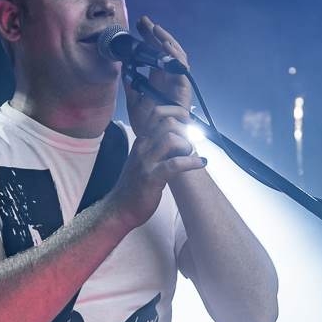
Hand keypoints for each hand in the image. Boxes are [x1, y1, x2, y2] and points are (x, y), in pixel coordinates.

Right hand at [109, 101, 204, 231]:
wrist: (120, 208)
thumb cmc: (135, 186)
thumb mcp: (144, 160)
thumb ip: (158, 147)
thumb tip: (181, 137)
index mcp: (142, 141)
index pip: (158, 112)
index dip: (178, 114)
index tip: (189, 125)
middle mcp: (142, 147)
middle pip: (167, 122)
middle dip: (186, 130)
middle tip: (193, 143)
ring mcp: (146, 162)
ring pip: (171, 139)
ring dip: (187, 146)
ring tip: (191, 156)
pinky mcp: (151, 178)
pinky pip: (175, 164)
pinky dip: (192, 162)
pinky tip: (201, 163)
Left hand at [123, 16, 191, 138]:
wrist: (156, 146)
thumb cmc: (148, 127)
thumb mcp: (133, 101)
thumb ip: (131, 84)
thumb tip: (124, 67)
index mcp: (159, 79)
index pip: (155, 52)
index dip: (148, 37)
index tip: (139, 24)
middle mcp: (170, 80)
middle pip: (166, 51)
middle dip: (157, 35)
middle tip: (145, 21)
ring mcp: (178, 86)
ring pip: (178, 58)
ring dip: (168, 43)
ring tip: (156, 31)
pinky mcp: (184, 94)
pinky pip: (183, 73)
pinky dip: (175, 59)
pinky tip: (166, 48)